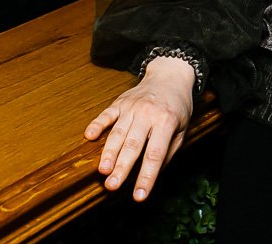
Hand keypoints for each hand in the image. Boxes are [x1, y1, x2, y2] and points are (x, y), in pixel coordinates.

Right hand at [84, 57, 195, 200]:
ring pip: (118, 132)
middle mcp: (147, 114)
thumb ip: (168, 151)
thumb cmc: (177, 106)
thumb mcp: (183, 128)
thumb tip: (153, 175)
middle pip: (133, 144)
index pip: (155, 154)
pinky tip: (89, 136)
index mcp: (166, 121)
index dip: (146, 176)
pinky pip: (107, 114)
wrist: (170, 75)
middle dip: (122, 167)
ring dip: (109, 152)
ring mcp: (132, 107)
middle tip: (112, 186)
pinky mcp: (120, 102)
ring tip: (102, 170)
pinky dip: (97, 124)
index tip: (139, 196)